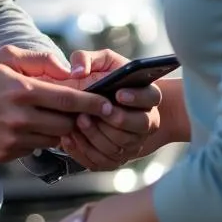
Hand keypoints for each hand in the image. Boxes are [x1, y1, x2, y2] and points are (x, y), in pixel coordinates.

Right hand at [0, 45, 114, 161]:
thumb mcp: (5, 55)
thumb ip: (40, 60)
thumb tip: (68, 70)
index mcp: (22, 90)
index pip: (68, 99)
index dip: (92, 103)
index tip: (108, 104)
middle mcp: (19, 118)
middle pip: (66, 123)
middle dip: (77, 117)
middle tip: (83, 110)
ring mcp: (12, 139)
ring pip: (52, 138)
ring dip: (58, 128)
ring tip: (54, 116)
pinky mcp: (4, 154)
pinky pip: (34, 147)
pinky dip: (37, 138)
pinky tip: (28, 125)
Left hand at [59, 49, 162, 170]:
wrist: (108, 107)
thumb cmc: (107, 80)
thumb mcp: (101, 62)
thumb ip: (88, 58)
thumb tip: (78, 72)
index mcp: (148, 95)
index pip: (151, 97)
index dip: (136, 97)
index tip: (119, 94)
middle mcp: (146, 121)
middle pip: (136, 126)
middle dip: (111, 120)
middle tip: (88, 113)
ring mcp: (133, 143)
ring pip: (119, 146)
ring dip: (96, 136)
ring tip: (78, 122)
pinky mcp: (118, 158)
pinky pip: (104, 162)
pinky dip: (85, 152)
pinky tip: (70, 138)